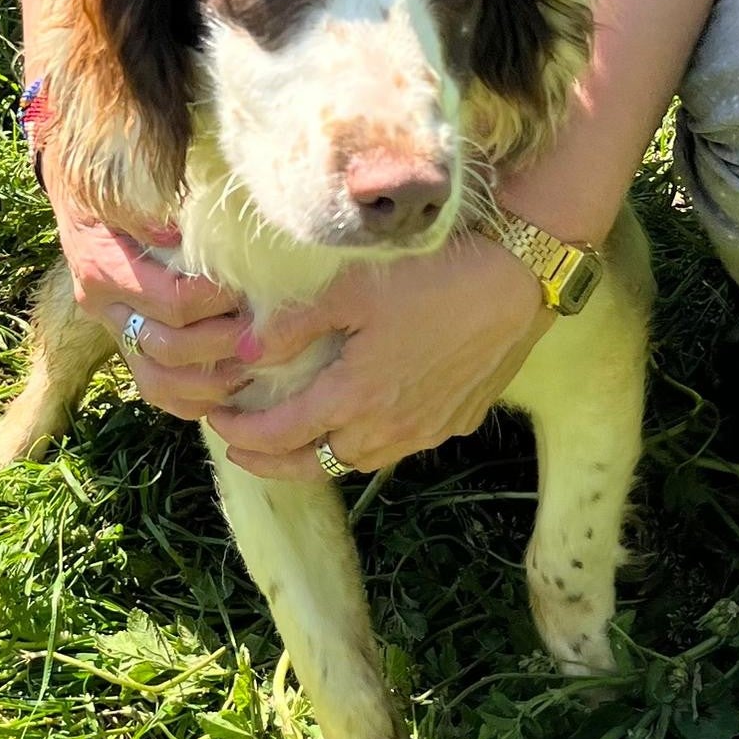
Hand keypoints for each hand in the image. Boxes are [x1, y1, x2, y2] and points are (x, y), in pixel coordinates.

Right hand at [51, 195, 246, 420]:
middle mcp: (104, 309)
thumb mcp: (122, 178)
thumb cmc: (111, 176)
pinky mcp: (129, 346)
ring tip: (255, 365)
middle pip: (168, 348)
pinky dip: (195, 399)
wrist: (80, 188)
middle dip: (224, 344)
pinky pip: (157, 392)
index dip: (219, 303)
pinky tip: (232, 389)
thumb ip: (146, 206)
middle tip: (266, 331)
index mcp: (102, 270)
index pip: (172, 303)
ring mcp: (115, 331)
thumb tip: (178, 238)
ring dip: (212, 382)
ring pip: (159, 382)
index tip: (254, 289)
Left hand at [206, 236, 554, 480]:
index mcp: (355, 397)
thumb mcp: (349, 288)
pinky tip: (367, 418)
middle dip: (273, 463)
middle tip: (244, 450)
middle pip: (318, 465)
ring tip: (300, 439)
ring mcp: (429, 429)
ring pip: (362, 460)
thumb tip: (246, 354)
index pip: (282, 435)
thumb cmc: (432, 274)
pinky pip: (402, 444)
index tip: (219, 423)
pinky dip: (370, 441)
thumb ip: (292, 326)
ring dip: (323, 456)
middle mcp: (390, 427)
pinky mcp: (459, 420)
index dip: (244, 435)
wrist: (518, 276)